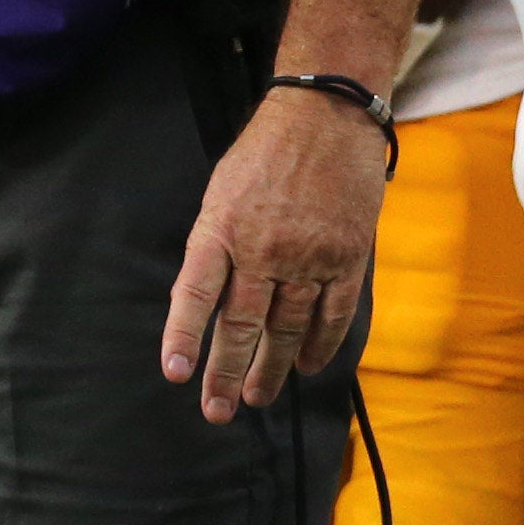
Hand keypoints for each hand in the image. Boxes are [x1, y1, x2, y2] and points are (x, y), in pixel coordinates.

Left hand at [166, 82, 387, 421]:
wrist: (326, 114)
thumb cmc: (265, 153)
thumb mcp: (221, 191)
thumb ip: (215, 246)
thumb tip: (206, 303)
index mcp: (221, 227)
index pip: (195, 293)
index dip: (184, 336)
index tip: (176, 374)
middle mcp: (262, 247)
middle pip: (242, 324)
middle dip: (227, 373)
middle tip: (217, 410)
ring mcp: (308, 255)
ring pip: (286, 328)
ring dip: (271, 369)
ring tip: (256, 397)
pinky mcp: (346, 256)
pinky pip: (333, 314)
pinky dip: (319, 345)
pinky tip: (306, 366)